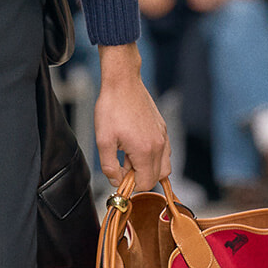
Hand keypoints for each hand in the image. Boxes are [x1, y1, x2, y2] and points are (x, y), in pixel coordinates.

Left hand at [94, 43, 170, 191]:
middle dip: (140, 177)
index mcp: (145, 151)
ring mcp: (163, 136)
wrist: (123, 83)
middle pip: (157, 178)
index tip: (119, 175)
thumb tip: (116, 181)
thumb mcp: (103, 141)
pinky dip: (152, 156)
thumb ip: (109, 166)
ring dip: (147, 167)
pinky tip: (135, 145)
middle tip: (123, 164)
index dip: (131, 184)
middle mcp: (159, 145)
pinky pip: (164, 152)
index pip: (146, 183)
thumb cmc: (112, 109)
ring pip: (164, 166)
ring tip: (129, 154)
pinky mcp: (163, 129)